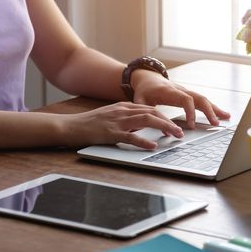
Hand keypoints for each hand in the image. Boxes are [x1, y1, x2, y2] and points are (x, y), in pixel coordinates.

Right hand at [63, 102, 183, 149]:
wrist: (70, 126)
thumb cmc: (89, 125)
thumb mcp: (110, 118)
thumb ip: (126, 121)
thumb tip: (140, 129)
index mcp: (123, 106)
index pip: (149, 109)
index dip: (164, 116)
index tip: (174, 125)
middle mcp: (122, 111)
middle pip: (152, 113)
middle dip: (169, 121)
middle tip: (180, 132)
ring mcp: (117, 121)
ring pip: (146, 121)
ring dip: (163, 127)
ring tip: (174, 136)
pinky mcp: (110, 133)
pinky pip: (130, 137)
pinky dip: (143, 140)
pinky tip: (153, 145)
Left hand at [130, 69, 230, 128]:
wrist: (147, 78)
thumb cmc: (144, 90)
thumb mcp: (139, 100)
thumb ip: (144, 112)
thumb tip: (152, 128)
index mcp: (170, 91)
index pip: (185, 99)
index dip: (190, 112)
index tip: (191, 125)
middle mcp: (181, 90)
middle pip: (199, 98)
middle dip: (209, 110)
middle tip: (216, 123)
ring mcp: (186, 92)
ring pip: (203, 98)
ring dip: (215, 108)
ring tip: (226, 117)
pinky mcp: (189, 95)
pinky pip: (202, 101)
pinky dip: (212, 107)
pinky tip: (222, 114)